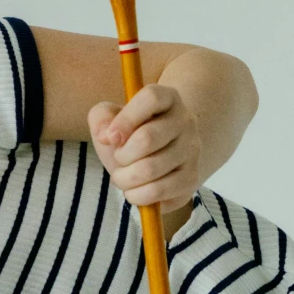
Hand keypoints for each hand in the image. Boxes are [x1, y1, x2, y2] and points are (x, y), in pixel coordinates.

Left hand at [90, 81, 202, 214]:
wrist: (154, 159)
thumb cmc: (129, 136)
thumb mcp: (109, 120)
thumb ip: (101, 118)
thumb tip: (107, 136)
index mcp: (167, 98)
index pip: (151, 99)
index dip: (126, 119)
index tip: (110, 137)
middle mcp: (185, 121)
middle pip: (147, 138)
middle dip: (121, 155)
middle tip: (118, 159)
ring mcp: (192, 150)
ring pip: (150, 168)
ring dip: (124, 178)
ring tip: (122, 176)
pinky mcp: (191, 177)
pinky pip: (158, 191)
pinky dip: (136, 195)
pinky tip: (134, 190)